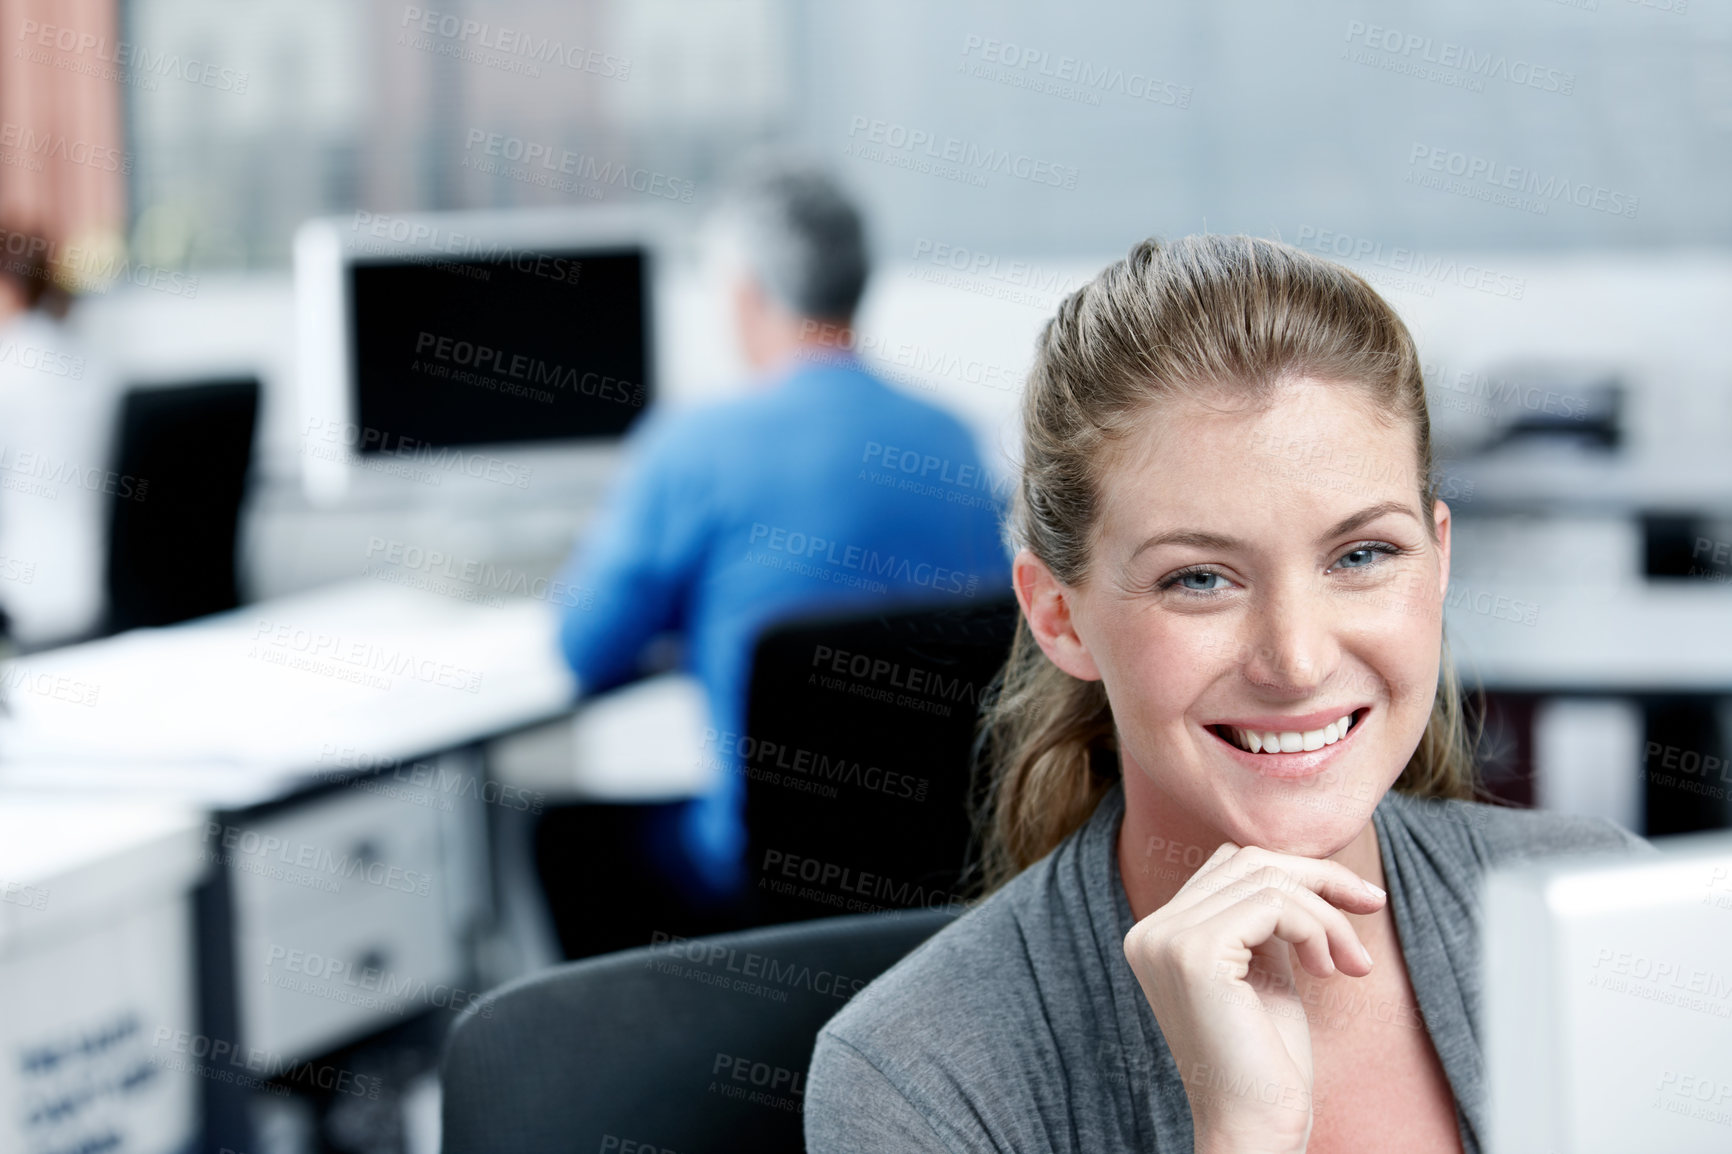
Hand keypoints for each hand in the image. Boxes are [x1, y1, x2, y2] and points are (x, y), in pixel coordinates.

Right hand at [1121, 843, 1386, 1153]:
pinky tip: (1328, 970)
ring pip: (1265, 876)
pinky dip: (1316, 928)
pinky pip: (1273, 904)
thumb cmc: (1266, 1061)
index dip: (1299, 874)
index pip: (1231, 865)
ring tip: (1349, 962)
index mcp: (1158, 933)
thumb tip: (1303, 865)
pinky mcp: (1195, 953)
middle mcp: (1150, 931)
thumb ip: (1264, 920)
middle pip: (1248, 859)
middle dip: (1320, 880)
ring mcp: (1166, 939)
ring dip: (1326, 913)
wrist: (1254, 1128)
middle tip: (1371, 910)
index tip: (1356, 902)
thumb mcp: (1264, 971)